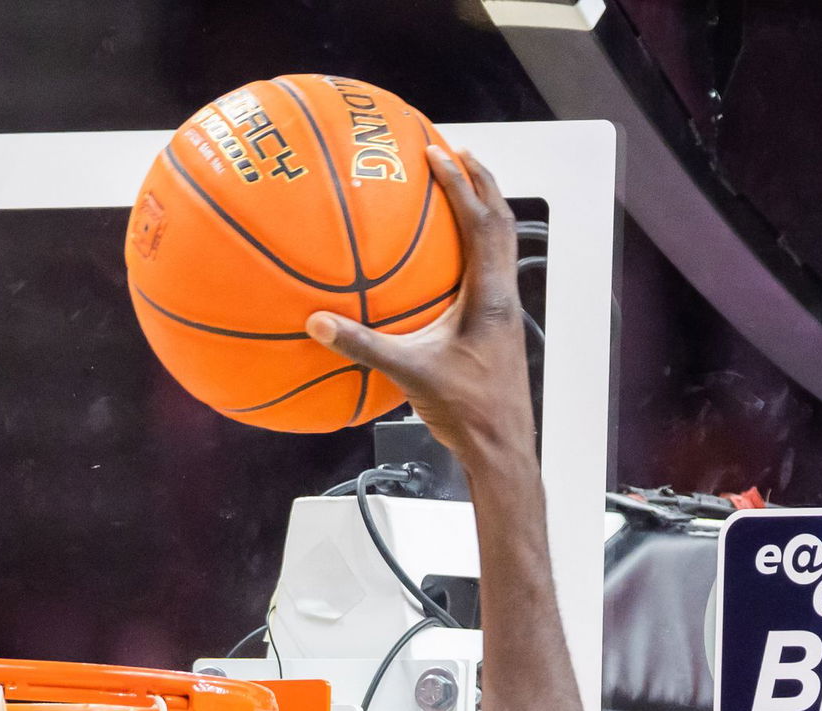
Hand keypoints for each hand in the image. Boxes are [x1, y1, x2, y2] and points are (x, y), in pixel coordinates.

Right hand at [307, 145, 532, 473]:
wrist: (502, 449)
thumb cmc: (468, 413)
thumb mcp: (411, 374)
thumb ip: (364, 346)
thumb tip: (317, 322)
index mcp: (491, 299)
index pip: (482, 225)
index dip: (461, 184)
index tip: (438, 151)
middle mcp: (503, 298)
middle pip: (501, 224)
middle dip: (480, 182)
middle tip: (455, 151)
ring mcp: (503, 313)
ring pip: (499, 247)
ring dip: (480, 212)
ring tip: (456, 187)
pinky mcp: (496, 329)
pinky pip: (486, 273)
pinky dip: (470, 249)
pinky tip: (442, 257)